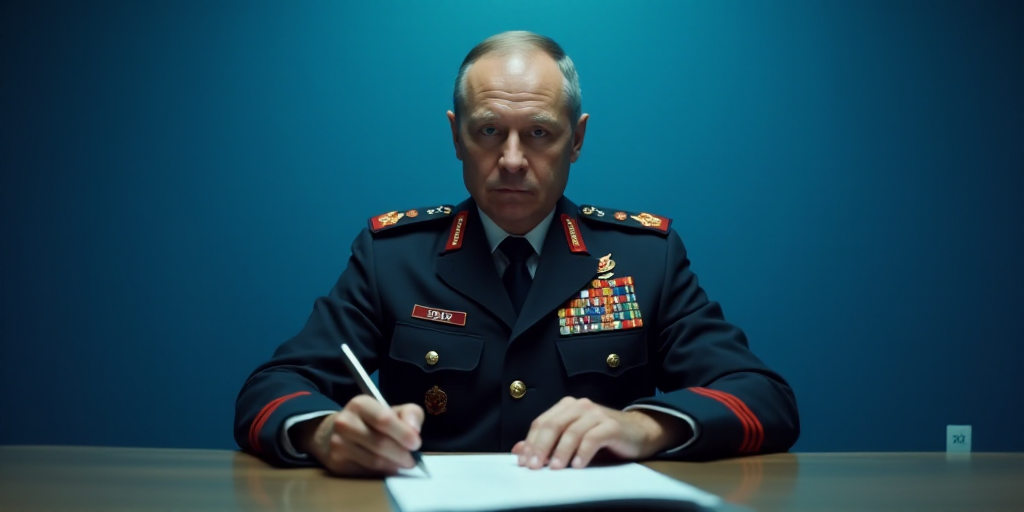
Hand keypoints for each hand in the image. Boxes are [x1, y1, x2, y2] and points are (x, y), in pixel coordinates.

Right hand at [297, 395, 423, 475]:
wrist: (336, 432)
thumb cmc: (371, 421)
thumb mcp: (391, 410)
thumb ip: (409, 414)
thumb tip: (415, 430)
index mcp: (360, 404)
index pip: (384, 419)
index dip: (403, 433)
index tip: (416, 444)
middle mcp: (345, 422)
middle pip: (380, 443)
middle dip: (401, 454)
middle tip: (412, 461)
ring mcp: (337, 443)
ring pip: (373, 461)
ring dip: (393, 466)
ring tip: (401, 464)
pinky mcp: (336, 463)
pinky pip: (365, 472)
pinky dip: (380, 473)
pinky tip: (386, 468)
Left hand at [511, 397, 689, 469]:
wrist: (640, 432)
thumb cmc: (603, 437)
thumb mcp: (572, 440)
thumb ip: (547, 443)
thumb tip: (518, 450)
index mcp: (567, 407)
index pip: (542, 422)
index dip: (530, 442)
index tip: (523, 462)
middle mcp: (580, 406)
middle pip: (553, 425)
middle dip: (541, 447)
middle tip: (534, 467)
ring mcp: (596, 414)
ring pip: (571, 431)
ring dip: (561, 452)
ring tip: (556, 469)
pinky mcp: (611, 425)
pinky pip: (593, 438)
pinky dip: (583, 453)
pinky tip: (577, 465)